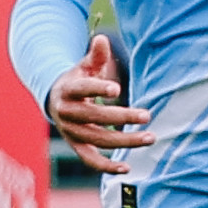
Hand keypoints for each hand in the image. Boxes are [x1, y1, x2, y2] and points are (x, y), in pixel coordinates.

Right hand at [44, 32, 149, 173]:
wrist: (56, 100)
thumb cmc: (78, 80)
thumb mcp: (84, 67)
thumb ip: (96, 56)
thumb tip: (102, 39)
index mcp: (67, 90)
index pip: (82, 89)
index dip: (97, 89)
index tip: (117, 89)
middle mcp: (66, 112)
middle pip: (93, 116)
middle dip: (121, 116)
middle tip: (147, 115)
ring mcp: (70, 131)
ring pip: (97, 139)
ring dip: (124, 140)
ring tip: (151, 137)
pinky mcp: (76, 145)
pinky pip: (90, 159)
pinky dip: (106, 166)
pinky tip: (128, 168)